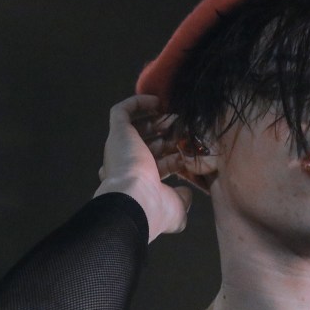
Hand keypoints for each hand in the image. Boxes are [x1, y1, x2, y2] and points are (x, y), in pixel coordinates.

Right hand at [95, 94, 191, 241]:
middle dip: (169, 136)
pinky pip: (122, 111)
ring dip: (157, 118)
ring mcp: (120, 148)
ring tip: (177, 113)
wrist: (135, 200)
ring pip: (136, 126)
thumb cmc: (154, 208)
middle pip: (148, 144)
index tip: (192, 152)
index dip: (175, 157)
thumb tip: (186, 192)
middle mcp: (126, 165)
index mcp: (138, 184)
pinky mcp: (117, 133)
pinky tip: (158, 101)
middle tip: (187, 129)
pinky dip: (138, 103)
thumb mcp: (177, 208)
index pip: (158, 164)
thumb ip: (182, 198)